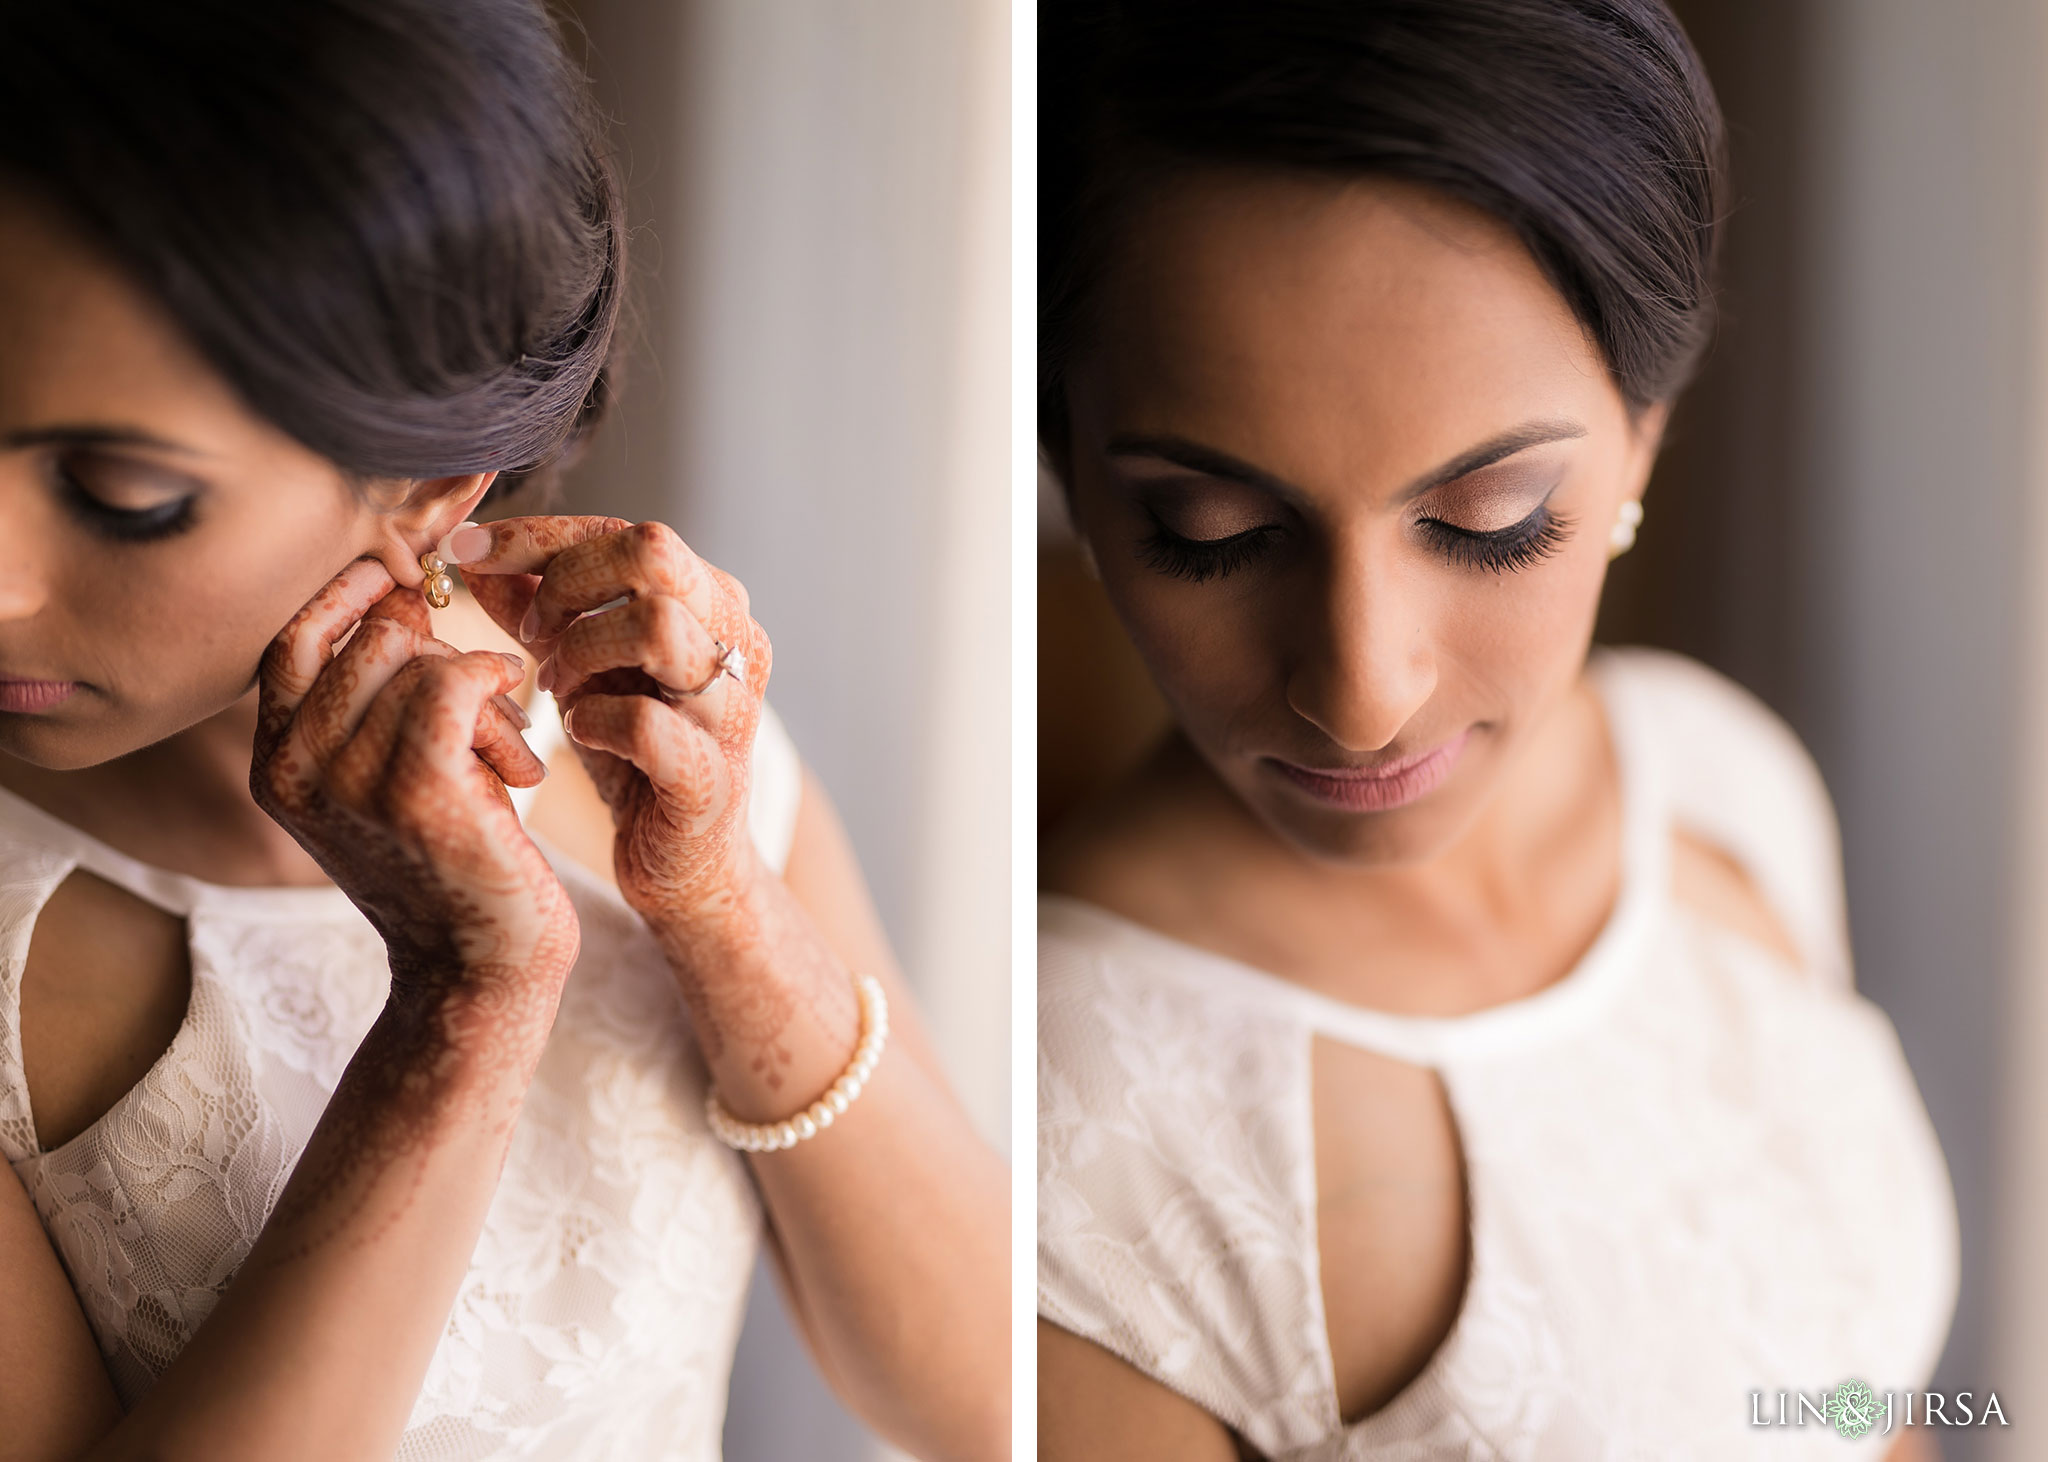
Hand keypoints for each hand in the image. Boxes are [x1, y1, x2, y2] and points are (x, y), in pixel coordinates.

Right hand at [251, 558, 579, 1035]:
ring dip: (481, 695)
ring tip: (505, 755)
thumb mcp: (390, 773)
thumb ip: (374, 697)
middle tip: (484, 715)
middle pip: (367, 641)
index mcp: (276, 764)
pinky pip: (454, 684)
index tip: (411, 585)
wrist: (482, 969)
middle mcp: (294, 771)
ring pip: (420, 661)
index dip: (351, 596)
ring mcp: (349, 781)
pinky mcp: (416, 791)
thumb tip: (401, 592)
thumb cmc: (453, 861)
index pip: (292, 639)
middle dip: (441, 656)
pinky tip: (521, 742)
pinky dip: (496, 692)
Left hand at [447, 516, 772, 939]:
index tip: (467, 553)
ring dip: (580, 650)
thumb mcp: (583, 671)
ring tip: (555, 688)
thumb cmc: (635, 758)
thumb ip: (537, 610)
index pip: (626, 533)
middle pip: (655, 553)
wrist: (684, 867)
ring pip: (656, 625)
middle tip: (530, 633)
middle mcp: (738, 643)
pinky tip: (579, 733)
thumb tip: (474, 554)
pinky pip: (646, 723)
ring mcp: (732, 711)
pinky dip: (596, 720)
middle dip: (567, 582)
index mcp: (712, 604)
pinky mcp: (712, 778)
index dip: (538, 536)